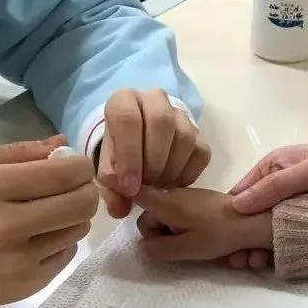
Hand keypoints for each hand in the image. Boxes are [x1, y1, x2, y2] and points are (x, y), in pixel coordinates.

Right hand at [0, 139, 98, 307]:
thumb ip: (18, 150)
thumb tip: (64, 144)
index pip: (62, 173)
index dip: (80, 165)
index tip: (76, 164)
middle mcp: (8, 225)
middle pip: (80, 202)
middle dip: (86, 188)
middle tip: (75, 186)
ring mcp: (21, 260)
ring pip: (79, 228)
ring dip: (75, 215)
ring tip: (55, 210)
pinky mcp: (29, 284)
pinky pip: (68, 253)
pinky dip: (63, 239)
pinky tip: (43, 234)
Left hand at [97, 89, 210, 218]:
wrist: (135, 146)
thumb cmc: (118, 155)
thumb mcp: (106, 168)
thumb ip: (109, 187)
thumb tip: (120, 207)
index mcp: (124, 101)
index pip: (128, 118)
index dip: (129, 155)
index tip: (129, 188)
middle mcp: (153, 100)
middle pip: (161, 122)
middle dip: (153, 162)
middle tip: (146, 188)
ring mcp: (179, 114)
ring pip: (184, 136)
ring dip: (171, 170)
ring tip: (158, 188)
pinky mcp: (198, 132)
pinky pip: (201, 151)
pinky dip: (188, 174)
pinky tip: (173, 185)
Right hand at [135, 186, 272, 262]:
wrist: (250, 220)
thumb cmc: (217, 233)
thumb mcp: (186, 248)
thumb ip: (159, 249)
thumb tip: (142, 246)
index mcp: (164, 201)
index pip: (134, 191)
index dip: (125, 199)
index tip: (126, 214)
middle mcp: (171, 192)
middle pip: (148, 211)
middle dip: (155, 229)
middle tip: (174, 244)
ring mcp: (183, 194)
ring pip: (162, 212)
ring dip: (169, 229)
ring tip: (189, 240)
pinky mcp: (195, 199)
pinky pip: (175, 210)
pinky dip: (180, 224)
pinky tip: (196, 234)